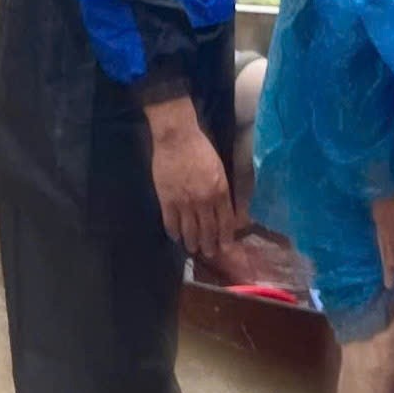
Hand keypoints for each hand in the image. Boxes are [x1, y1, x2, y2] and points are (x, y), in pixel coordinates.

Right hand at [144, 96, 234, 260]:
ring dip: (192, 243)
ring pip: (190, 231)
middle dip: (210, 245)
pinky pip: (171, 223)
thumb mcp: (219, 169)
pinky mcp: (167, 200)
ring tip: (193, 249)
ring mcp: (185, 202)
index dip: (226, 237)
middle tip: (210, 253)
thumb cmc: (200, 149)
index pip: (225, 222)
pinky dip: (174, 233)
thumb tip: (226, 209)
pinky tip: (175, 237)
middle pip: (208, 230)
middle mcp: (204, 201)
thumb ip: (222, 191)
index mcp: (220, 191)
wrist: (177, 138)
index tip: (226, 247)